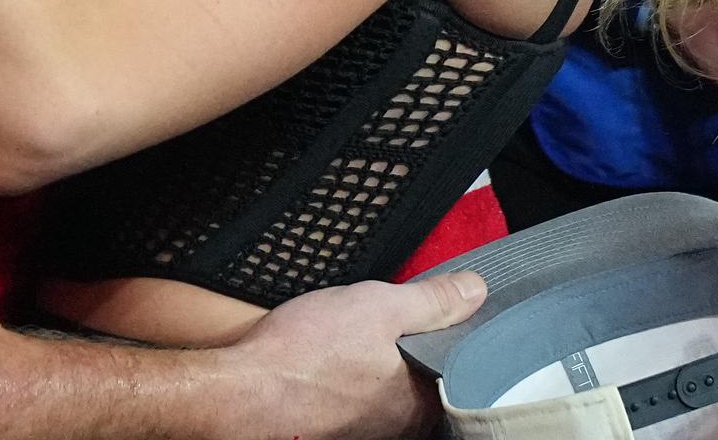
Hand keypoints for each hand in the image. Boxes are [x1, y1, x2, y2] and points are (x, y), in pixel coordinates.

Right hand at [224, 270, 485, 438]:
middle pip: (423, 382)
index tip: (439, 314)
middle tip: (390, 319)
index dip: (451, 337)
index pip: (459, 371)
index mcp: (419, 402)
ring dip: (378, 365)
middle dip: (412, 351)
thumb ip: (433, 301)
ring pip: (386, 390)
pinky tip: (329, 358)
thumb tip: (477, 292)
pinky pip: (353, 398)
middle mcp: (397, 426)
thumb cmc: (308, 353)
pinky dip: (349, 377)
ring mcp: (362, 430)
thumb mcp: (380, 307)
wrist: (241, 392)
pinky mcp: (331, 427)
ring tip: (354, 335)